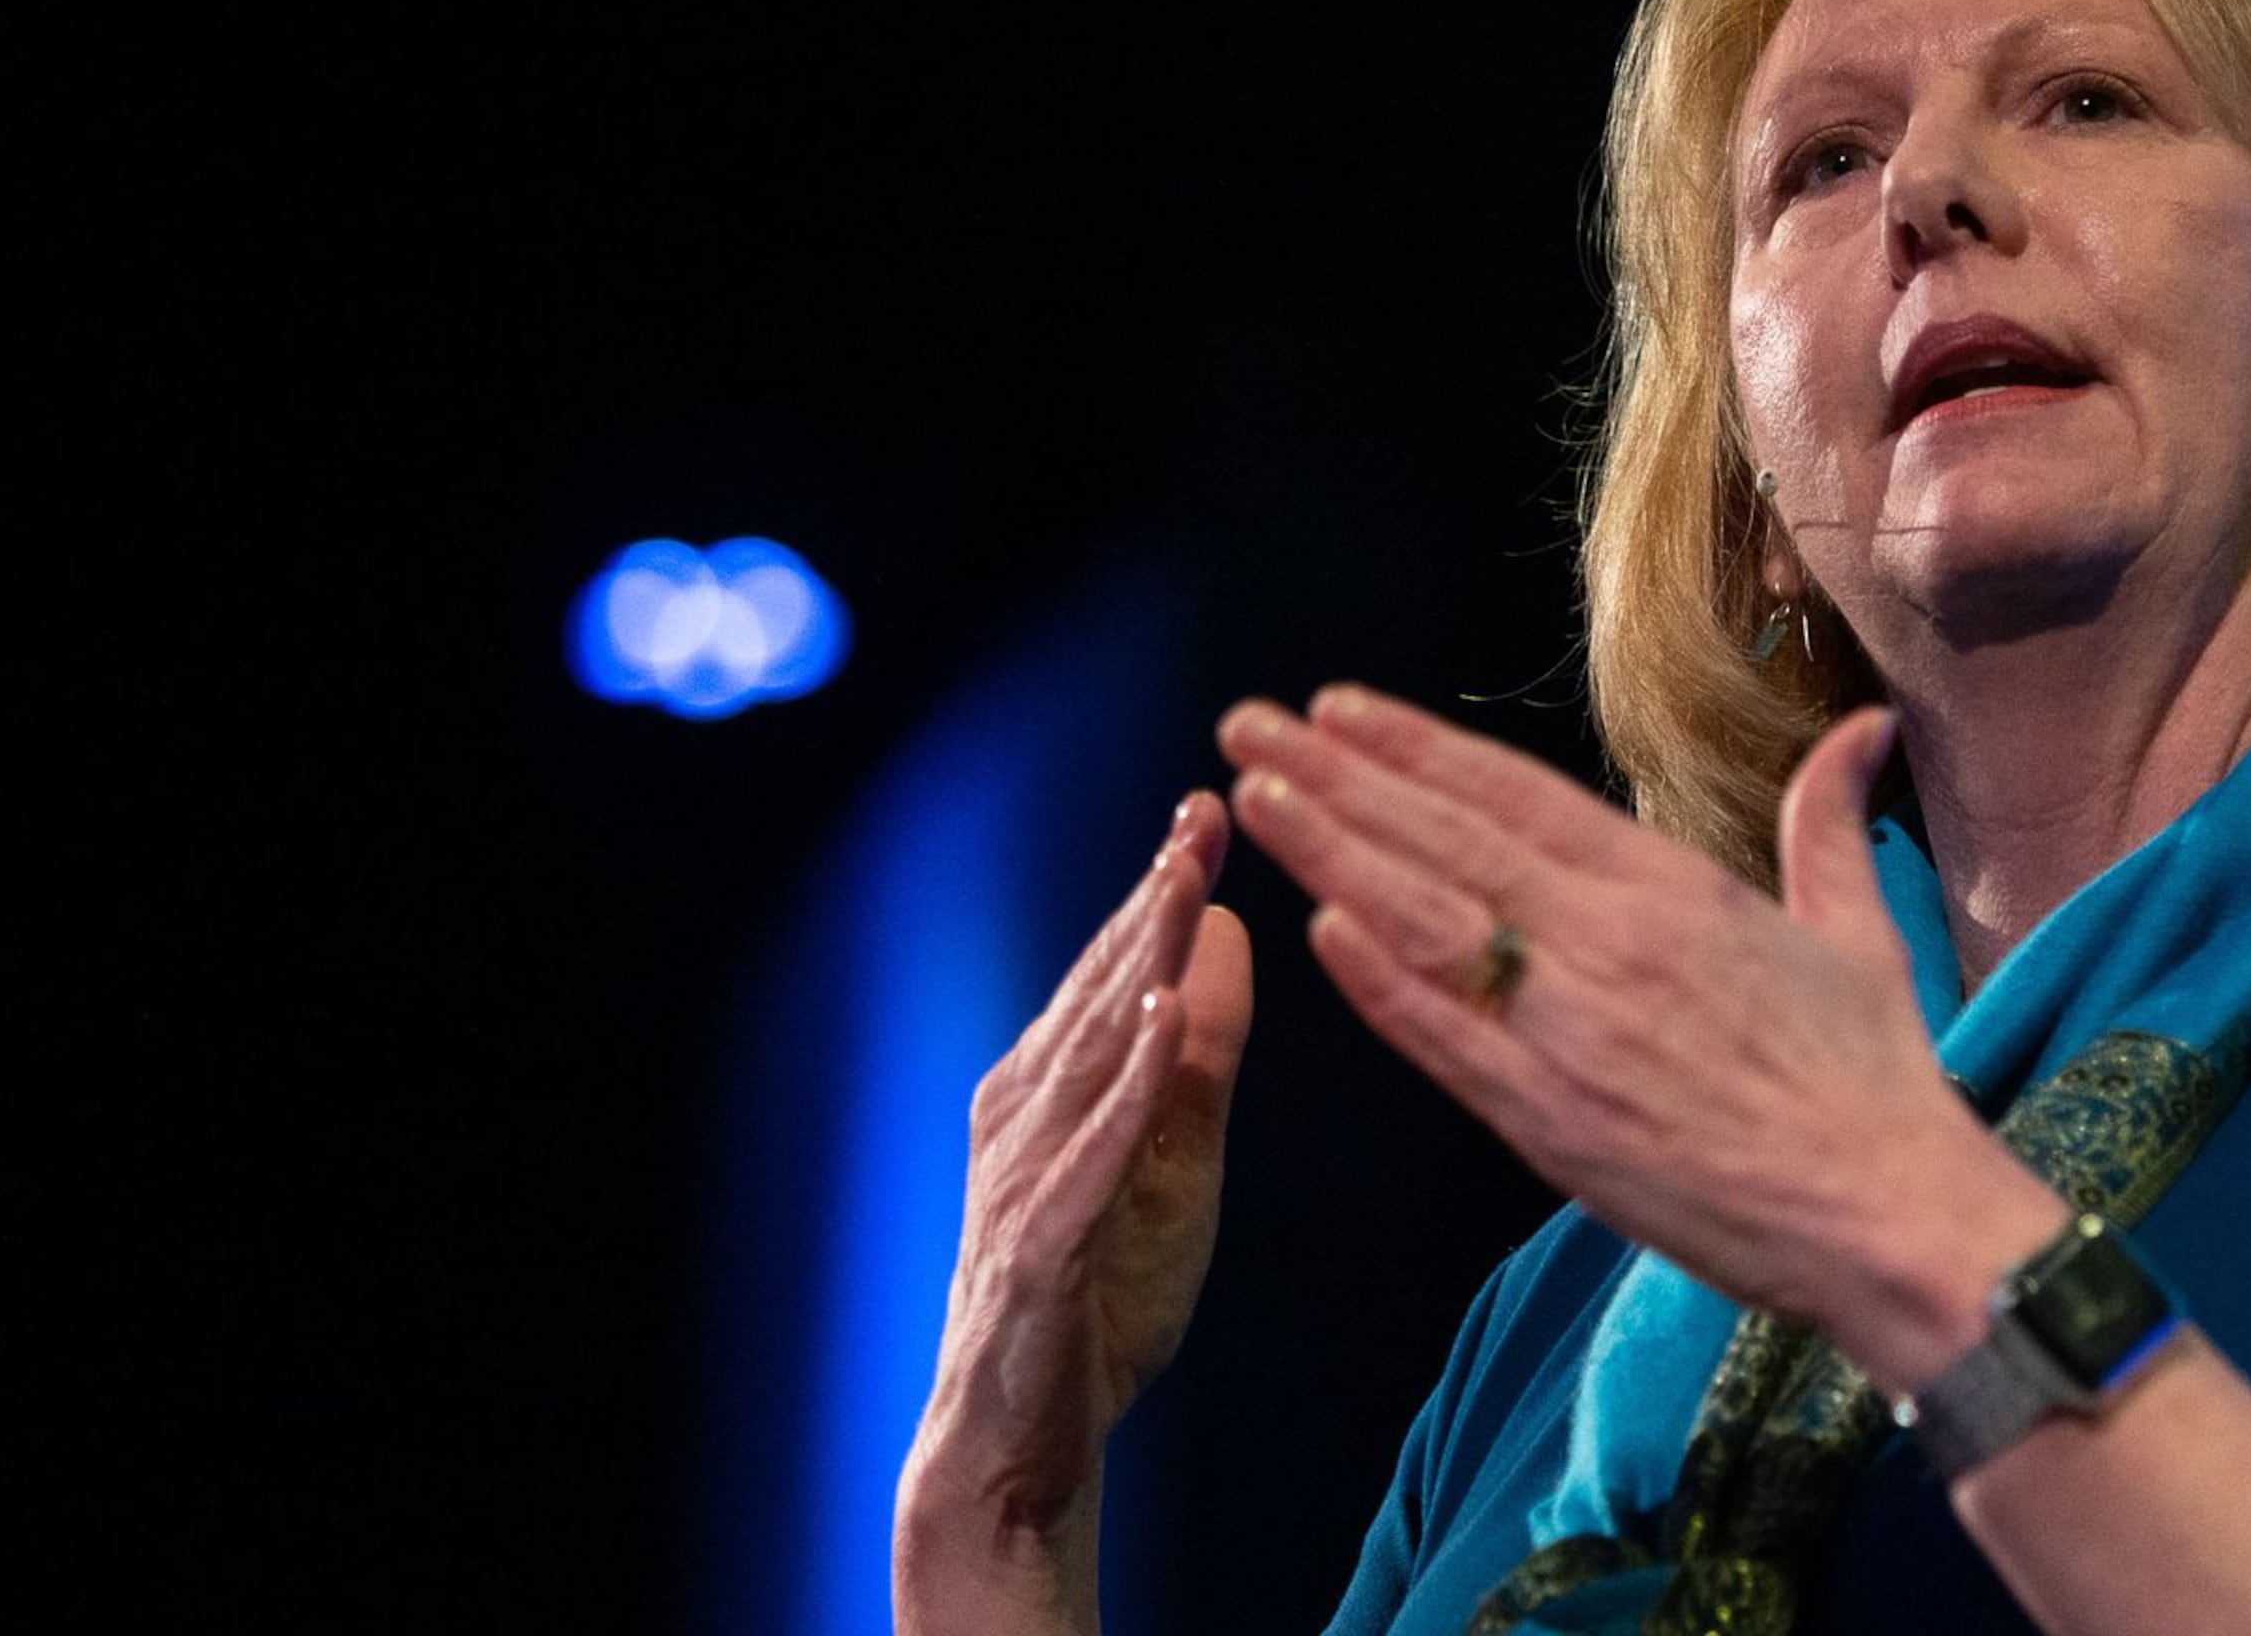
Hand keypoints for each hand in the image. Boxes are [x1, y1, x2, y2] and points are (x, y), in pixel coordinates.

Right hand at [897, 794, 1254, 1629]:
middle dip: (1151, 898)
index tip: (1212, 807)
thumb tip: (1227, 929)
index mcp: (1054, 1088)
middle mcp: (1023, 1116)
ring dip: (1133, 966)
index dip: (1161, 889)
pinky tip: (1155, 1025)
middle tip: (1203, 812)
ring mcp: (1023, 1180)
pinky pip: (1087, 1155)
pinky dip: (1122, 1088)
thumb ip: (1199, 1053)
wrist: (1024, 1444)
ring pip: (1086, 1052)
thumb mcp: (1178, 1158)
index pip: (1115, 972)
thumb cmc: (1098, 1298)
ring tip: (1183, 886)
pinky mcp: (1037, 1250)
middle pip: (1097, 991)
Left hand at [1218, 688, 2057, 1373]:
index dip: (1419, 746)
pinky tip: (1317, 931)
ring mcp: (1569, 1032)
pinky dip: (1378, 983)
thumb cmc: (1875, 1079)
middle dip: (1337, 777)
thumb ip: (1827, 825)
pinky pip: (1445, 1038)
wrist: (1886, 1215)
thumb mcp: (1857, 931)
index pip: (1517, 793)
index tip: (1341, 707)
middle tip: (1247, 727)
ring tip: (1252, 801)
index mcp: (1673, 889)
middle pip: (1446, 839)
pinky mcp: (1549, 1123)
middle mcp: (1607, 943)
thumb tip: (1863, 729)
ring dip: (1329, 855)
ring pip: (1424, 921)